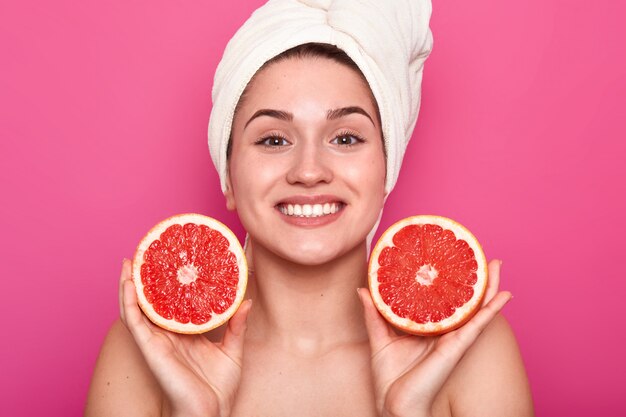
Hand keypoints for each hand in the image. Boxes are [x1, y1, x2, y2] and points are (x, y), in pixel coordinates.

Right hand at [119, 259, 250, 416]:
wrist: (211, 413)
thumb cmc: (218, 388)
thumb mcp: (232, 350)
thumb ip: (236, 325)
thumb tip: (247, 302)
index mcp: (184, 334)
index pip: (171, 303)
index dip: (167, 283)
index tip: (170, 260)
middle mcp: (166, 335)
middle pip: (150, 302)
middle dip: (145, 279)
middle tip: (145, 253)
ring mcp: (156, 341)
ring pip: (137, 308)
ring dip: (130, 284)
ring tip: (129, 261)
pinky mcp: (151, 349)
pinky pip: (135, 322)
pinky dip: (129, 302)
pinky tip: (129, 283)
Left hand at [358, 259, 510, 416]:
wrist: (395, 405)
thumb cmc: (389, 378)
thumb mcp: (379, 338)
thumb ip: (374, 313)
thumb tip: (364, 289)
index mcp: (426, 328)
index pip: (440, 299)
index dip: (447, 280)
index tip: (450, 258)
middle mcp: (442, 331)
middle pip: (461, 300)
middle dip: (472, 278)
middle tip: (480, 254)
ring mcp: (452, 338)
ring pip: (475, 307)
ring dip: (489, 286)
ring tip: (498, 265)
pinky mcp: (456, 346)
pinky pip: (478, 324)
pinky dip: (492, 309)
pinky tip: (506, 296)